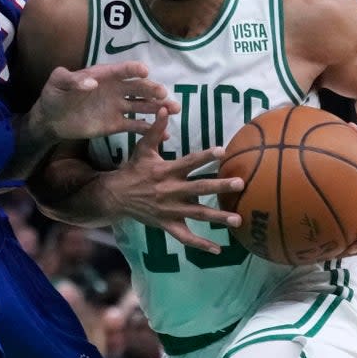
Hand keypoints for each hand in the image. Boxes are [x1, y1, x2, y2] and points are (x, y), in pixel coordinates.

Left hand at [33, 62, 178, 144]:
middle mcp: (115, 89)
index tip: (144, 71)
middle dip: (152, 90)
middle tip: (164, 95)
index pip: (121, 70)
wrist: (51, 119)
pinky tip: (164, 134)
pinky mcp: (116, 124)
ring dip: (158, 107)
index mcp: (103, 75)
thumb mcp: (57, 83)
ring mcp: (118, 107)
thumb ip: (72, 80)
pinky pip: (136, 126)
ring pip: (143, 105)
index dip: (133, 69)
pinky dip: (150, 129)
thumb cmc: (53, 95)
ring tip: (174, 110)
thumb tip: (91, 83)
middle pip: (138, 87)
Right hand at [105, 107, 244, 253]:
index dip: (205, 157)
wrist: (116, 197)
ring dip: (218, 218)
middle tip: (240, 184)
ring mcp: (170, 210)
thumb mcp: (143, 149)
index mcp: (166, 171)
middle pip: (198, 189)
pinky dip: (201, 244)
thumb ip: (156, 130)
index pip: (189, 162)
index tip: (223, 151)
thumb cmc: (133, 170)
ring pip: (197, 214)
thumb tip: (166, 107)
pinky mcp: (168, 224)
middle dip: (220, 187)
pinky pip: (185, 237)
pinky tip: (218, 249)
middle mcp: (170, 191)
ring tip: (238, 219)